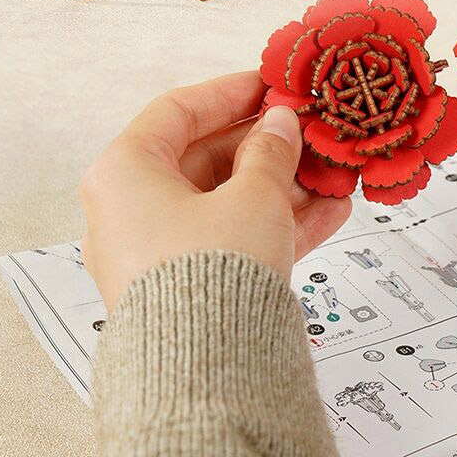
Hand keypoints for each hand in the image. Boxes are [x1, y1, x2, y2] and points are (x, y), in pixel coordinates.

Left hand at [80, 72, 350, 309]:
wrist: (208, 372)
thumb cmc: (210, 274)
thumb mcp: (253, 195)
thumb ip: (271, 151)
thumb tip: (281, 123)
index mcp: (126, 174)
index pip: (177, 112)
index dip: (229, 92)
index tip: (267, 84)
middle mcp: (134, 211)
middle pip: (207, 158)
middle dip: (266, 145)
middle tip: (306, 129)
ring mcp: (163, 249)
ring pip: (228, 200)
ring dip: (282, 185)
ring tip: (329, 171)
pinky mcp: (192, 281)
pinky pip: (237, 237)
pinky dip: (280, 223)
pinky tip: (330, 210)